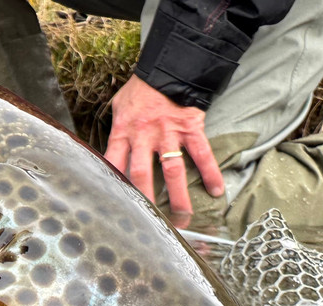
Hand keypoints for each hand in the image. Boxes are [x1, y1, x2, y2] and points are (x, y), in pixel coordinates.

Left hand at [105, 75, 224, 224]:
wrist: (168, 65)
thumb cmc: (140, 89)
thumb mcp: (118, 107)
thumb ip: (115, 131)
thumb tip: (106, 153)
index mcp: (123, 132)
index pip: (113, 163)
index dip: (112, 186)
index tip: (114, 206)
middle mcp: (144, 136)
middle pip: (141, 174)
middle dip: (146, 201)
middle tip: (151, 223)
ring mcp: (169, 133)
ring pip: (173, 170)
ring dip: (179, 196)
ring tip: (183, 218)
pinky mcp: (191, 128)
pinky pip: (202, 153)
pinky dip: (210, 172)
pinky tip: (216, 191)